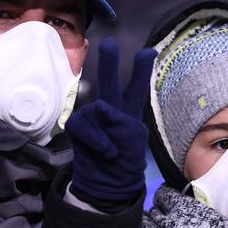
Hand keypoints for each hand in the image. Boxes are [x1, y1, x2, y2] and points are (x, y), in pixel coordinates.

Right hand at [67, 39, 156, 201]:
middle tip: (109, 44)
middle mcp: (110, 109)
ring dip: (105, 134)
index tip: (149, 52)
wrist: (108, 183)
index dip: (141, 70)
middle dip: (108, 63)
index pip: (135, 88)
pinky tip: (103, 151)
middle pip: (109, 83)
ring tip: (112, 152)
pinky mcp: (78, 126)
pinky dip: (96, 141)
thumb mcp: (133, 140)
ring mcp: (92, 117)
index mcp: (129, 110)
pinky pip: (84, 126)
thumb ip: (120, 120)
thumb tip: (100, 106)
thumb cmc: (126, 161)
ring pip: (96, 110)